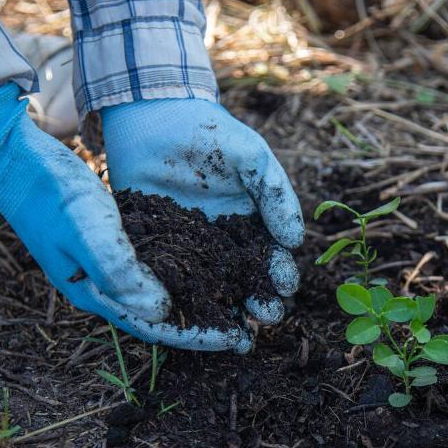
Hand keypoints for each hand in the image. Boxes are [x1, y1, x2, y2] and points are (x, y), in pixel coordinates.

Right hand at [0, 84, 247, 350]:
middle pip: (166, 315)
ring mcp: (115, 262)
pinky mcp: (122, 238)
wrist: (18, 159)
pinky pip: (163, 263)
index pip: (155, 327)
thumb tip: (161, 310)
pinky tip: (216, 263)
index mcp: (98, 293)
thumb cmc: (51, 195)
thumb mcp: (87, 230)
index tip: (235, 341)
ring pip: (168, 291)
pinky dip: (191, 268)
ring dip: (203, 298)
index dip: (196, 336)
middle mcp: (109, 285)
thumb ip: (120, 271)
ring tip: (240, 301)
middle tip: (248, 332)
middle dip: (206, 324)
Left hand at [100, 98, 304, 350]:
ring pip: (209, 290)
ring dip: (223, 312)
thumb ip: (276, 195)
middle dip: (260, 302)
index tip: (283, 286)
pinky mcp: (153, 249)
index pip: (272, 260)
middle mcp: (223, 244)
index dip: (281, 276)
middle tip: (263, 315)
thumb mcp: (252, 157)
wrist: (152, 115)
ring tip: (232, 332)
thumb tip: (295, 240)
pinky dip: (177, 300)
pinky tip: (184, 317)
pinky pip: (167, 280)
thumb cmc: (209, 134)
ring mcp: (188, 250)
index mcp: (251, 225)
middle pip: (245, 283)